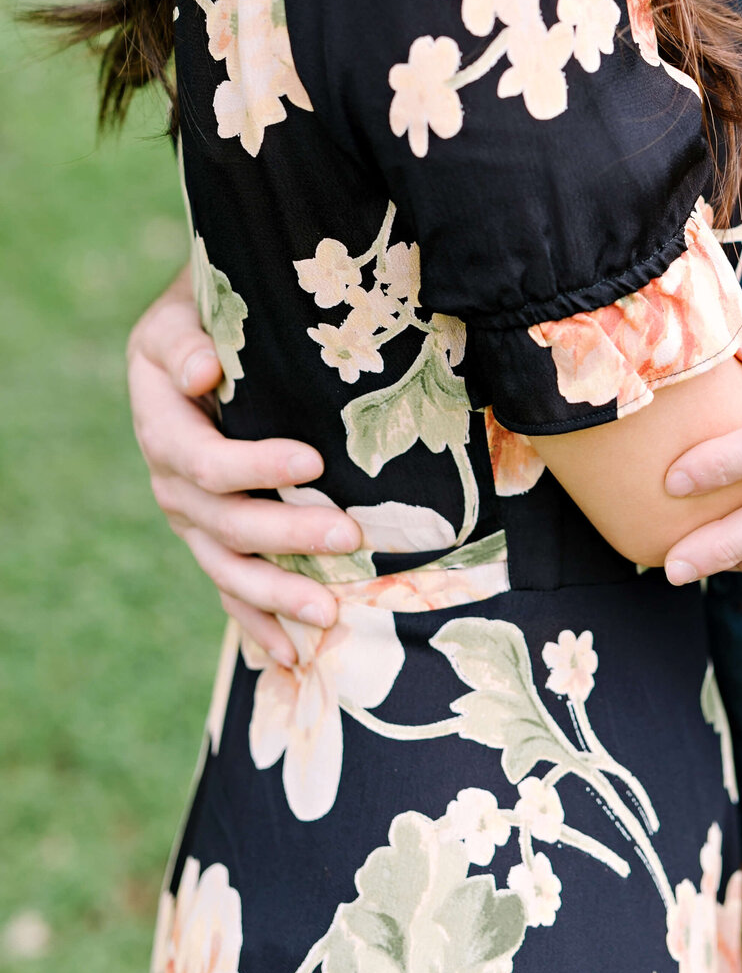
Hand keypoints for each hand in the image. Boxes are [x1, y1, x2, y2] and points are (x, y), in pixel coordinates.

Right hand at [128, 269, 359, 659]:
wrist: (207, 339)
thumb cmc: (207, 317)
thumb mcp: (184, 314)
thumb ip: (187, 344)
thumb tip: (204, 372)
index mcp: (161, 426)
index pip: (205, 460)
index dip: (255, 466)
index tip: (312, 462)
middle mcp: (171, 482)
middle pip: (225, 523)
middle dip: (287, 535)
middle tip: (349, 535)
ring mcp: (192, 519)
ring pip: (229, 569)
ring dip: (278, 596)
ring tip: (329, 614)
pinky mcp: (214, 540)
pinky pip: (232, 589)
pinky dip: (259, 625)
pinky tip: (292, 657)